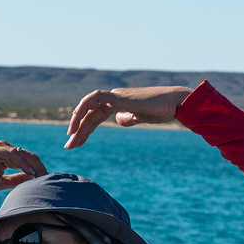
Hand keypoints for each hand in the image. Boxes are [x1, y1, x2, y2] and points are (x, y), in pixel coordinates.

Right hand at [0, 141, 48, 193]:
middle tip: (50, 180)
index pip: (28, 161)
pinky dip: (23, 163)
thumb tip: (34, 180)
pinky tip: (30, 173)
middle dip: (40, 168)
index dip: (39, 170)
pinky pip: (12, 154)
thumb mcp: (1, 183)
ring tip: (42, 178)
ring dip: (34, 166)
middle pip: (29, 156)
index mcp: (7, 156)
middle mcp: (5, 149)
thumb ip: (17, 180)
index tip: (48, 182)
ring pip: (23, 154)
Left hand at [64, 86, 190, 147]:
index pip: (95, 116)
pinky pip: (93, 100)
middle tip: (68, 147)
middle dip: (78, 130)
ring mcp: (115, 95)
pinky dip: (81, 110)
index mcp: (119, 103)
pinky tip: (75, 126)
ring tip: (70, 140)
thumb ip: (130, 117)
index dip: (85, 129)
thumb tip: (119, 119)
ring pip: (88, 108)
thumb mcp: (143, 117)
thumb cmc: (163, 109)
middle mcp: (114, 97)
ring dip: (77, 123)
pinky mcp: (117, 96)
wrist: (175, 103)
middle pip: (89, 114)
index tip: (76, 144)